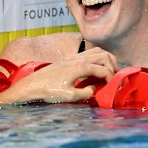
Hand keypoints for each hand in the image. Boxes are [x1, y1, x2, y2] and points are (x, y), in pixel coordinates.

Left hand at [0, 48, 117, 104]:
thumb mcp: (69, 96)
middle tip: (114, 78)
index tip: (113, 87)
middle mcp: (78, 59)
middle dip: (113, 66)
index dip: (112, 78)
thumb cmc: (49, 91)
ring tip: (109, 72)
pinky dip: (98, 58)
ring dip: (106, 60)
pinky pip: (89, 53)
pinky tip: (96, 69)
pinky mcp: (69, 58)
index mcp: (80, 67)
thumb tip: (94, 89)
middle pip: (104, 56)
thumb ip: (85, 93)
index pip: (104, 69)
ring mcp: (74, 57)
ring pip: (98, 51)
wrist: (33, 84)